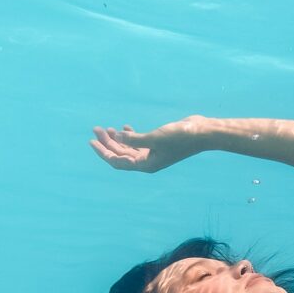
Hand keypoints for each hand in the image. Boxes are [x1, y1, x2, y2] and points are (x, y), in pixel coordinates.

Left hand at [89, 118, 208, 172]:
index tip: (91, 141)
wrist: (202, 133)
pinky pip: (138, 142)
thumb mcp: (155, 138)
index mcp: (146, 165)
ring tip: (105, 128)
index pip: (117, 161)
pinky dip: (129, 135)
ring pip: (128, 148)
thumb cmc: (180, 137)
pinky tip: (124, 127)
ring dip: (116, 139)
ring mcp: (152, 153)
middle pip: (120, 155)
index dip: (103, 152)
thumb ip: (134, 139)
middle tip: (96, 130)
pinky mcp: (157, 144)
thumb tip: (117, 136)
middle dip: (107, 143)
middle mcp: (147, 162)